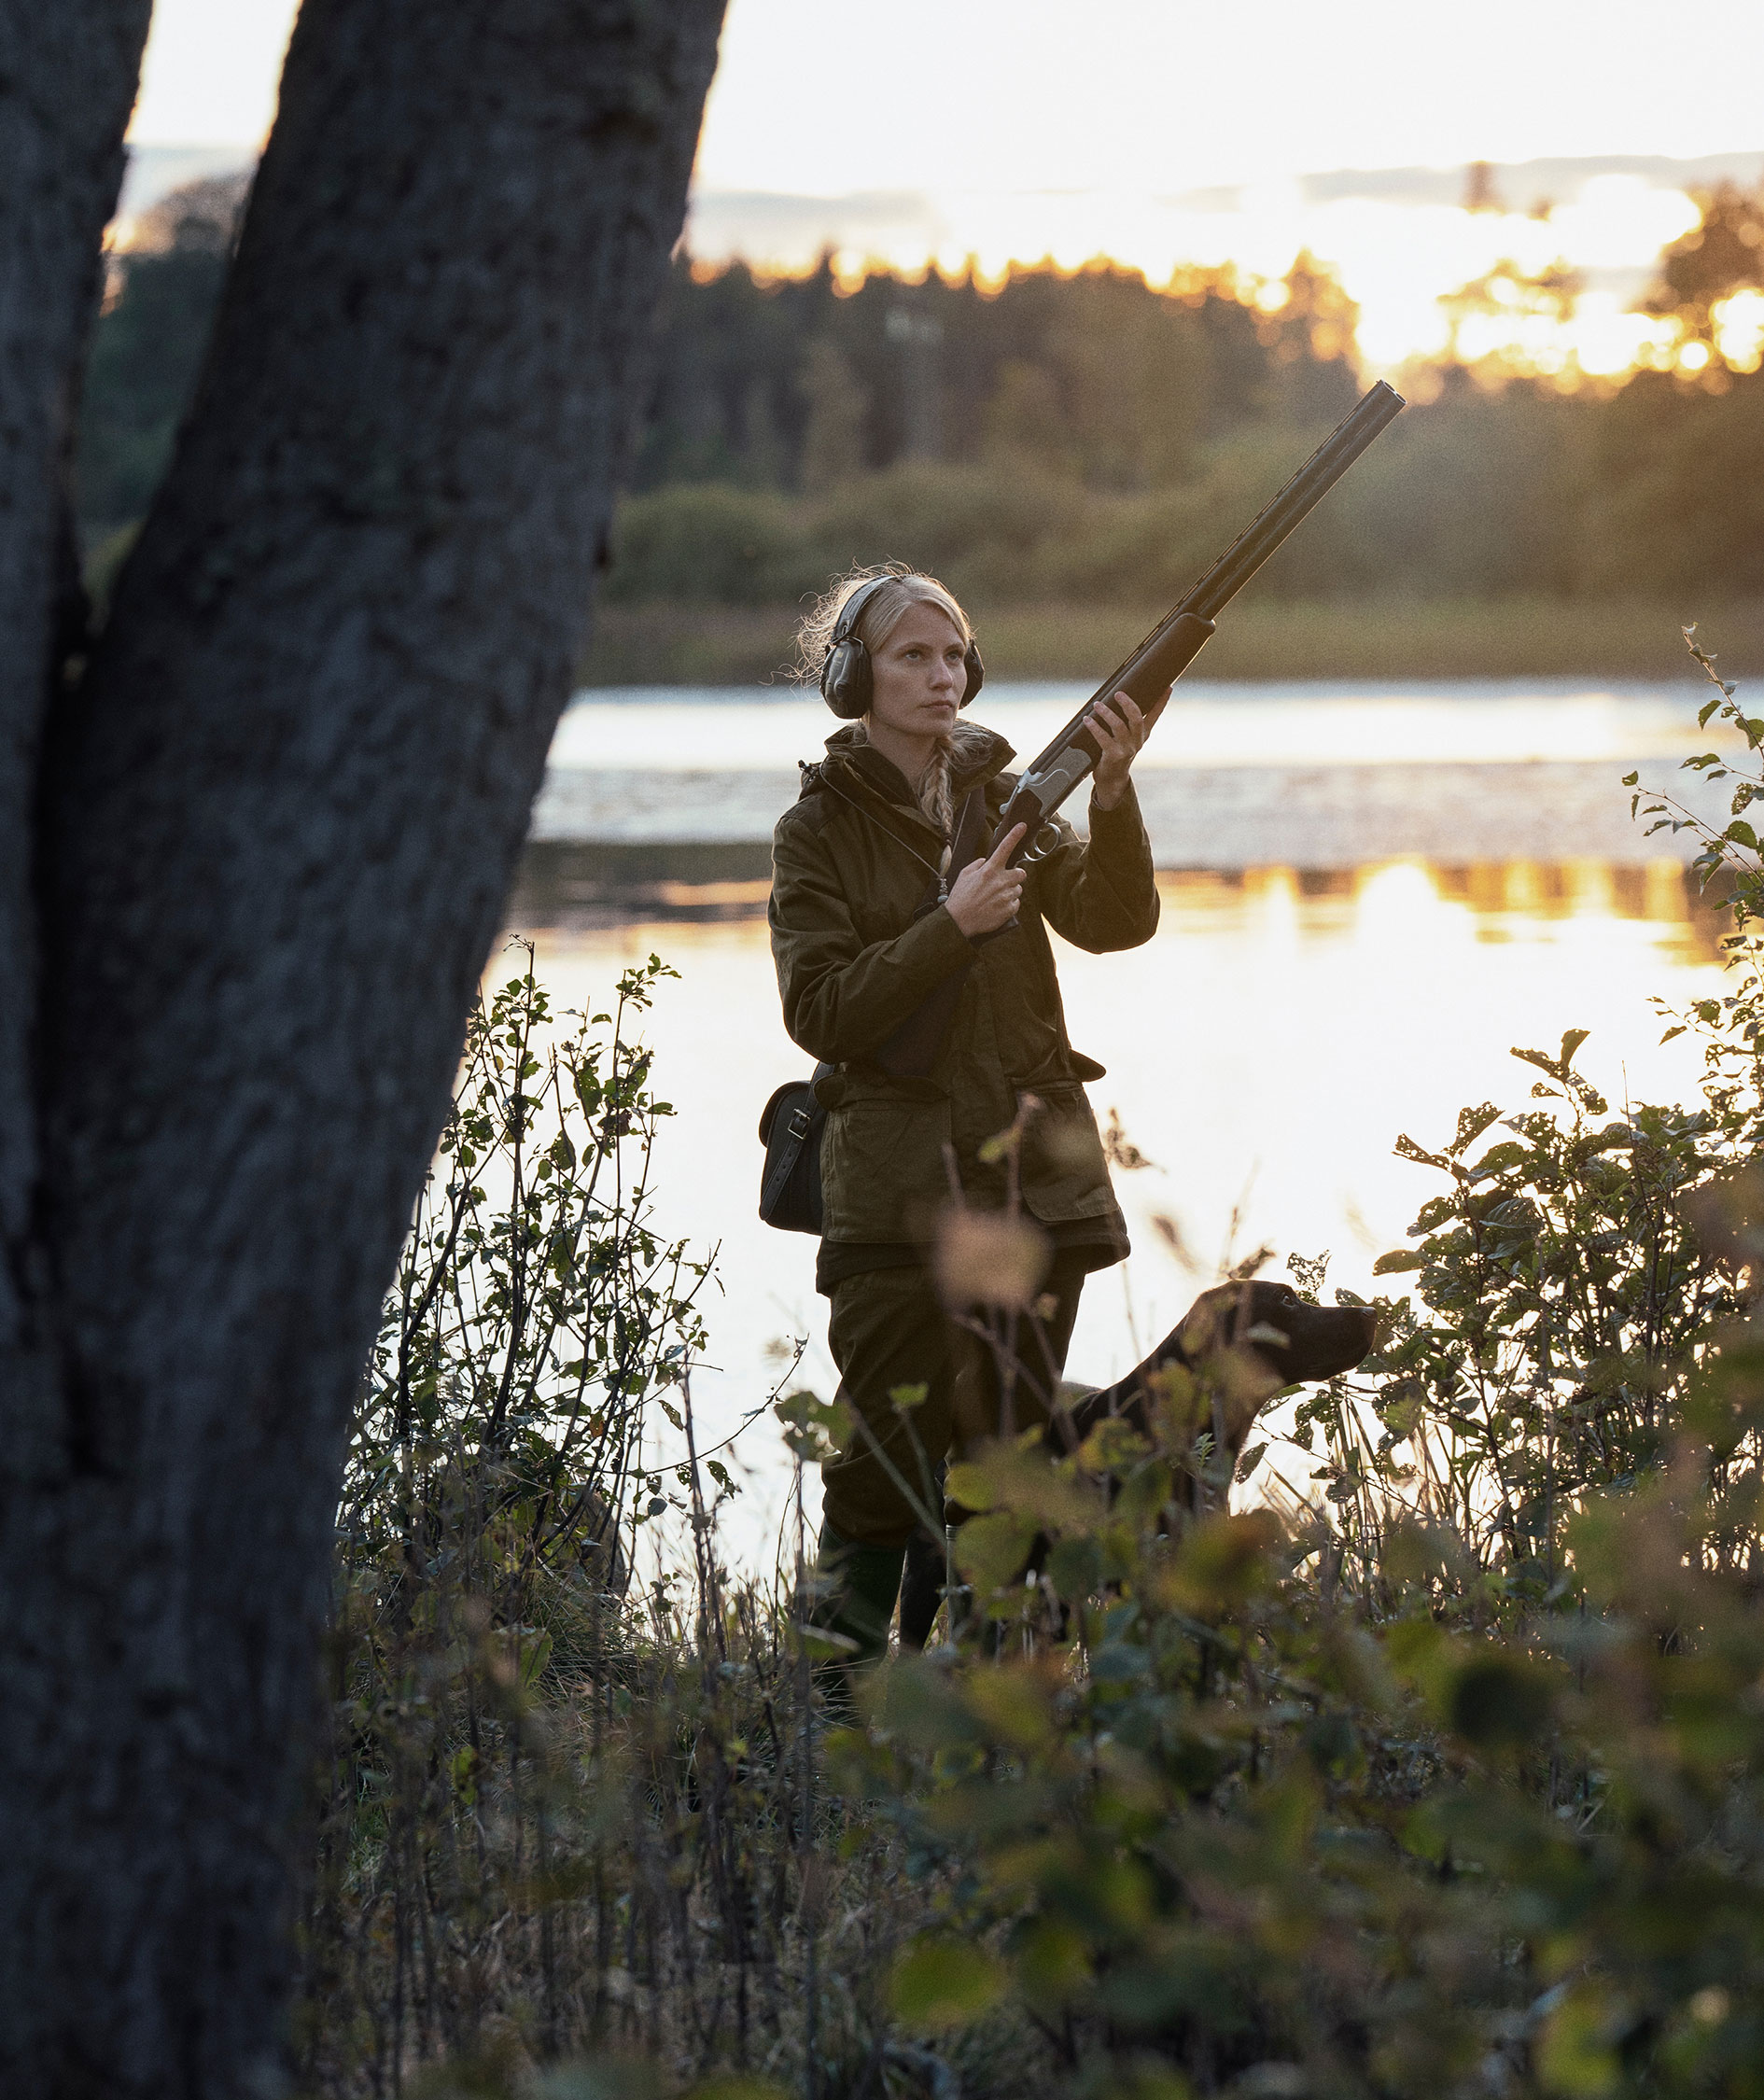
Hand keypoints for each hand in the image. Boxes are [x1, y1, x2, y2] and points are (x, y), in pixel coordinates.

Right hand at [945, 822, 1027, 938]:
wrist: (959, 921)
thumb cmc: (960, 898)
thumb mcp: (963, 875)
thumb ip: (977, 865)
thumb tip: (986, 861)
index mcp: (989, 870)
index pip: (1005, 848)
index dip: (1015, 835)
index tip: (1022, 826)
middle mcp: (1001, 881)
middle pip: (1021, 873)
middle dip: (1015, 876)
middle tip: (1003, 882)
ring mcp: (1006, 896)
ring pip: (1018, 889)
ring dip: (1010, 891)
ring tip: (995, 898)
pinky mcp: (1009, 909)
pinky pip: (1016, 903)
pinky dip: (1009, 905)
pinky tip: (997, 907)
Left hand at [1088, 688, 1160, 809]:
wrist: (1112, 779)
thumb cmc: (1117, 753)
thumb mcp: (1127, 738)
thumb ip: (1126, 722)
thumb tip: (1118, 698)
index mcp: (1142, 735)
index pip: (1155, 715)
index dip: (1162, 702)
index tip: (1168, 687)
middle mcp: (1137, 741)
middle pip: (1137, 719)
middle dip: (1128, 704)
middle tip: (1118, 693)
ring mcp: (1126, 749)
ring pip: (1119, 727)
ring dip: (1106, 714)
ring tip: (1097, 704)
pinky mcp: (1114, 756)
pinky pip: (1103, 738)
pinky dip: (1094, 727)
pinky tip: (1087, 719)